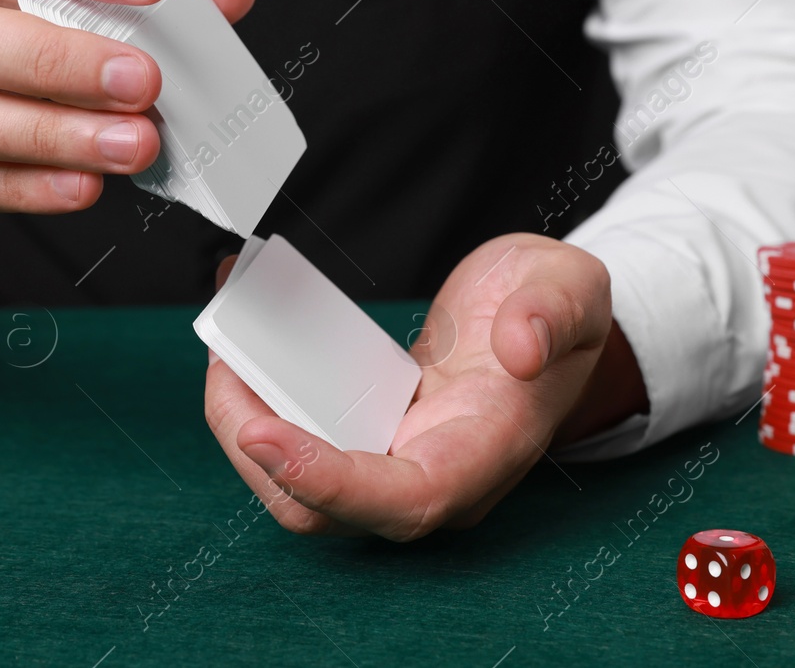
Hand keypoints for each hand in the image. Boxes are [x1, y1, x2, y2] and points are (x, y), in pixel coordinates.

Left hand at [203, 233, 646, 539]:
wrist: (544, 316)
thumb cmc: (555, 310)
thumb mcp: (569, 287)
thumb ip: (550, 313)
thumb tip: (520, 348)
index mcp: (488, 449)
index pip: (406, 499)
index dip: (329, 481)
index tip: (262, 436)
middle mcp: (434, 473)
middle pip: (325, 508)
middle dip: (255, 448)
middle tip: (224, 366)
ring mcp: (395, 460)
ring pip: (298, 485)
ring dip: (244, 426)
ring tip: (224, 346)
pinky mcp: (367, 435)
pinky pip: (300, 440)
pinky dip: (259, 401)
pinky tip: (241, 343)